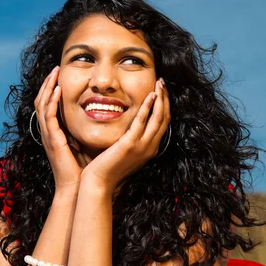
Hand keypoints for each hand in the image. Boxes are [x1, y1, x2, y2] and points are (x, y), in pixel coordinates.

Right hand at [34, 66, 91, 190]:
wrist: (78, 187)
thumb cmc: (85, 168)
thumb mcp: (86, 143)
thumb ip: (89, 129)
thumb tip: (105, 114)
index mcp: (55, 132)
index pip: (49, 105)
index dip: (52, 89)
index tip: (61, 75)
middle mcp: (48, 132)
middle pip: (41, 101)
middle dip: (47, 83)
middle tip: (56, 68)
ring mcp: (48, 136)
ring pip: (42, 105)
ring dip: (47, 87)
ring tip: (55, 73)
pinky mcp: (52, 140)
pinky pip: (48, 116)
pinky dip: (51, 101)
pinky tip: (57, 90)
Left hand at [81, 78, 169, 194]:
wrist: (99, 183)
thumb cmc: (107, 167)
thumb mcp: (124, 152)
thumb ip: (130, 139)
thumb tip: (130, 126)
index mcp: (149, 149)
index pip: (163, 124)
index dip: (164, 106)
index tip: (161, 91)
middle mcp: (150, 148)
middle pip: (165, 119)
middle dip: (165, 98)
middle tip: (162, 82)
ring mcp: (142, 147)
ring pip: (159, 118)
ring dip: (161, 99)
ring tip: (159, 83)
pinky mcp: (131, 145)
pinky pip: (142, 122)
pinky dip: (148, 107)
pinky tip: (149, 96)